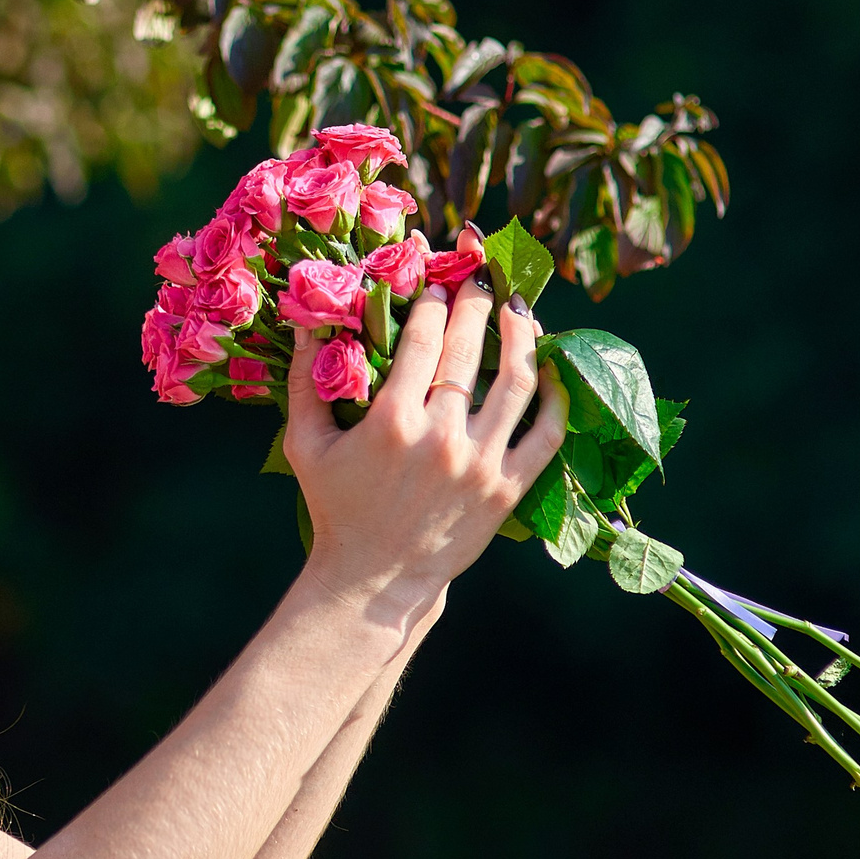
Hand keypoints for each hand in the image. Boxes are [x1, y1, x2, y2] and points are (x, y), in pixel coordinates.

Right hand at [282, 270, 565, 614]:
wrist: (374, 580)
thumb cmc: (336, 508)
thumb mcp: (306, 445)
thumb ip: (304, 381)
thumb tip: (306, 319)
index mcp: (391, 422)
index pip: (422, 340)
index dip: (431, 302)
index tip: (436, 283)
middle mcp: (440, 438)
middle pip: (469, 348)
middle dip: (476, 301)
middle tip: (478, 278)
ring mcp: (480, 463)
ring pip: (517, 381)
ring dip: (521, 335)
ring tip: (518, 308)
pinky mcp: (507, 489)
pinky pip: (546, 433)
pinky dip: (555, 396)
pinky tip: (549, 368)